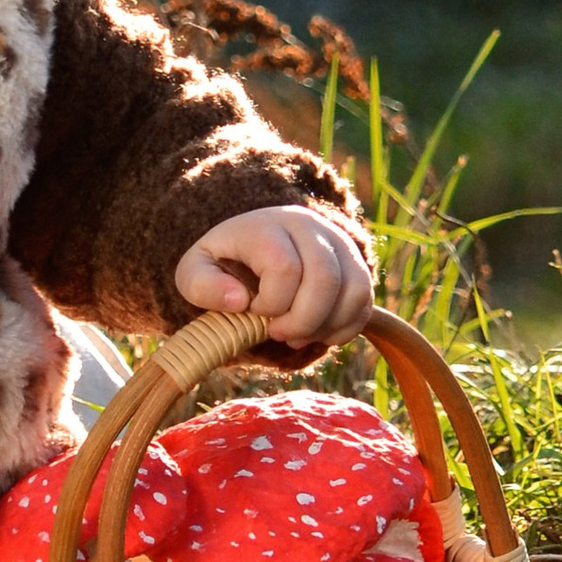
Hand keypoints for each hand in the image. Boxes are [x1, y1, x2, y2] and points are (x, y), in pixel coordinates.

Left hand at [174, 203, 373, 357]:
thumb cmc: (225, 263)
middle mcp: (309, 227)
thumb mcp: (196, 270)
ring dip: (326, 326)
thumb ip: (202, 284)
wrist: (257, 242)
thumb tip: (238, 301)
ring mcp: (338, 244)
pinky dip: (345, 329)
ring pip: (354, 290)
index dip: (270, 304)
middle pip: (326, 278)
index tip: (251, 310)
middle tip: (278, 333)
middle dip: (303, 320)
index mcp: (267, 226)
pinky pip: (365, 302)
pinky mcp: (356, 264)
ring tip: (298, 335)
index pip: (284, 268)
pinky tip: (318, 334)